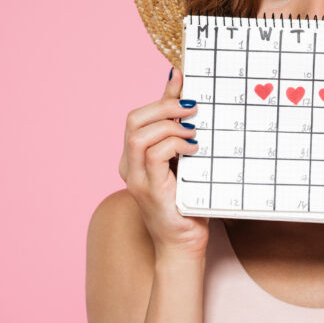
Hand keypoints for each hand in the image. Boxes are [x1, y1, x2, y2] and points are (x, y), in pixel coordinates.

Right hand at [119, 67, 208, 258]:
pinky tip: (193, 149)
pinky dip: (173, 145)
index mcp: (135, 158)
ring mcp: (136, 179)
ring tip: (194, 132)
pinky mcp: (149, 191)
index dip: (161, 95)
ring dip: (169, 126)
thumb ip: (181, 136)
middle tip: (192, 107)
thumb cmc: (187, 205)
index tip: (183, 77)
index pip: (139, 116)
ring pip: (139, 134)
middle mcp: (129, 166)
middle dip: (164, 106)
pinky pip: (153, 155)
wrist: (184, 245)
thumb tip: (190, 102)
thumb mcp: (186, 163)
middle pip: (134, 120)